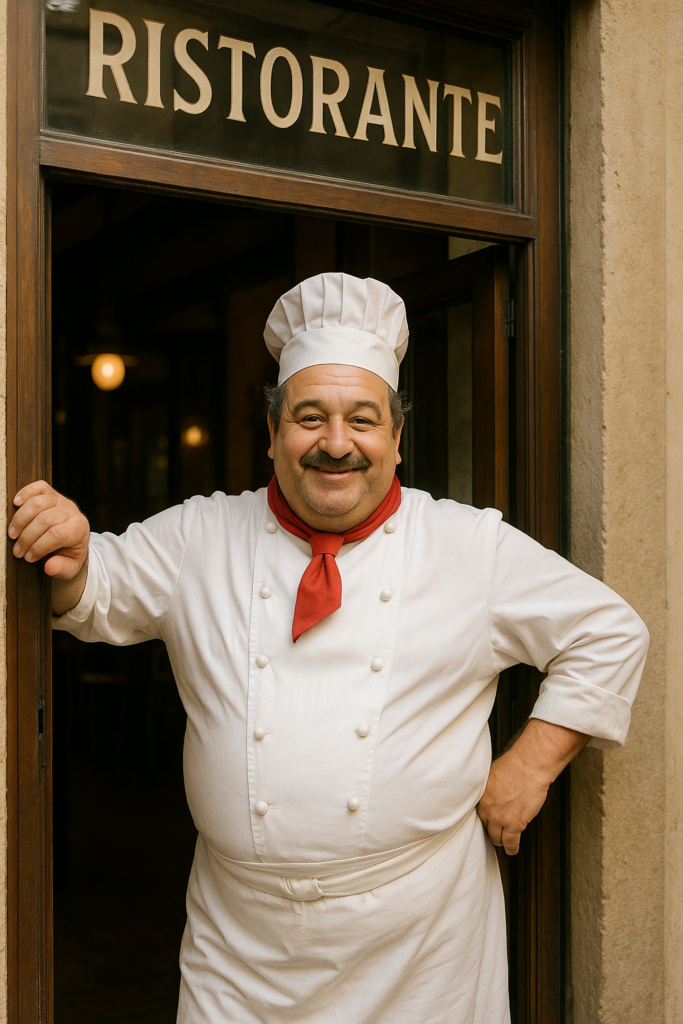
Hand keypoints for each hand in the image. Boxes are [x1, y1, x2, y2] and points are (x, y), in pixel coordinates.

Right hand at [8, 480, 88, 580]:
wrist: (72, 538)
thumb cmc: (69, 554)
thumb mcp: (70, 567)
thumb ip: (62, 569)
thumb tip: (49, 567)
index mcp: (79, 528)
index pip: (58, 535)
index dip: (39, 547)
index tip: (28, 558)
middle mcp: (71, 511)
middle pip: (45, 519)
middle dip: (27, 537)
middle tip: (17, 551)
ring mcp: (60, 499)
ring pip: (38, 503)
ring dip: (20, 520)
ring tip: (13, 535)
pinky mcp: (50, 493)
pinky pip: (38, 487)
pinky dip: (25, 493)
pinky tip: (15, 504)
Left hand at [477, 719, 588, 854]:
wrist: (529, 766)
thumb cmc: (515, 764)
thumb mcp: (492, 775)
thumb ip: (490, 788)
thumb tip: (492, 794)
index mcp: (480, 796)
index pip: (478, 815)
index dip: (485, 819)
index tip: (488, 823)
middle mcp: (487, 809)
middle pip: (485, 827)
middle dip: (491, 831)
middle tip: (495, 834)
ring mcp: (500, 818)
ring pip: (496, 838)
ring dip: (500, 841)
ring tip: (503, 844)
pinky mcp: (514, 824)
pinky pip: (510, 842)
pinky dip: (511, 848)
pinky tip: (512, 850)